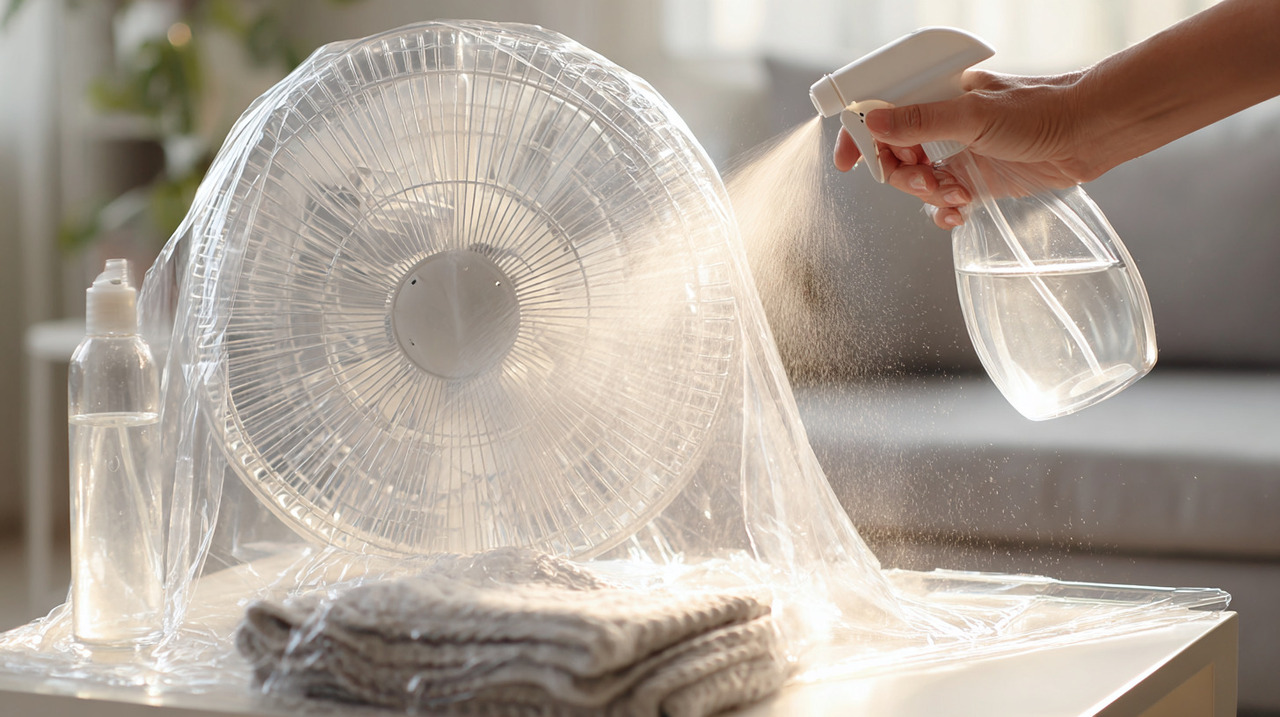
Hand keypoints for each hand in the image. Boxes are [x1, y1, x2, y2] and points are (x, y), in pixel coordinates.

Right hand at [834, 70, 1092, 228]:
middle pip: (894, 155)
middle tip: (925, 182)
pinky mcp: (975, 180)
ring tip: (955, 196)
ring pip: (916, 182)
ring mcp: (956, 153)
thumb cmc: (1039, 112)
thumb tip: (872, 121)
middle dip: (902, 176)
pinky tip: (959, 214)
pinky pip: (941, 203)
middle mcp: (941, 124)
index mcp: (935, 96)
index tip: (848, 162)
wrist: (1089, 135)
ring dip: (927, 196)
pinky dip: (943, 213)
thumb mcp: (973, 116)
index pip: (881, 114)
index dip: (859, 136)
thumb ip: (920, 121)